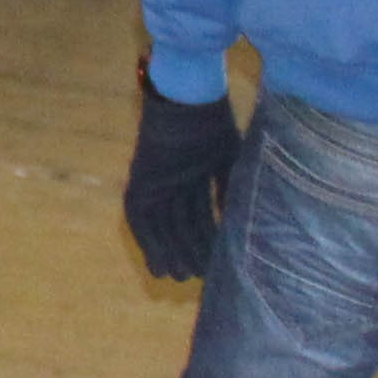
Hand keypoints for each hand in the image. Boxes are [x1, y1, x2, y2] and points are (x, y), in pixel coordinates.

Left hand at [122, 74, 244, 282]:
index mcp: (198, 172)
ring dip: (172, 252)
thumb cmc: (213, 122)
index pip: (203, 214)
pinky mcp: (140, 182)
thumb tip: (237, 223)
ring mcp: (157, 181)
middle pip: (183, 223)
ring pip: (164, 225)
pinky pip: (141, 220)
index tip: (219, 264)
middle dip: (191, 250)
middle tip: (201, 278)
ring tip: (183, 278)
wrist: (186, 99)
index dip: (209, 240)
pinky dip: (150, 243)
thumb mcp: (230, 161)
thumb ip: (230, 191)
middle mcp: (176, 180)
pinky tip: (159, 265)